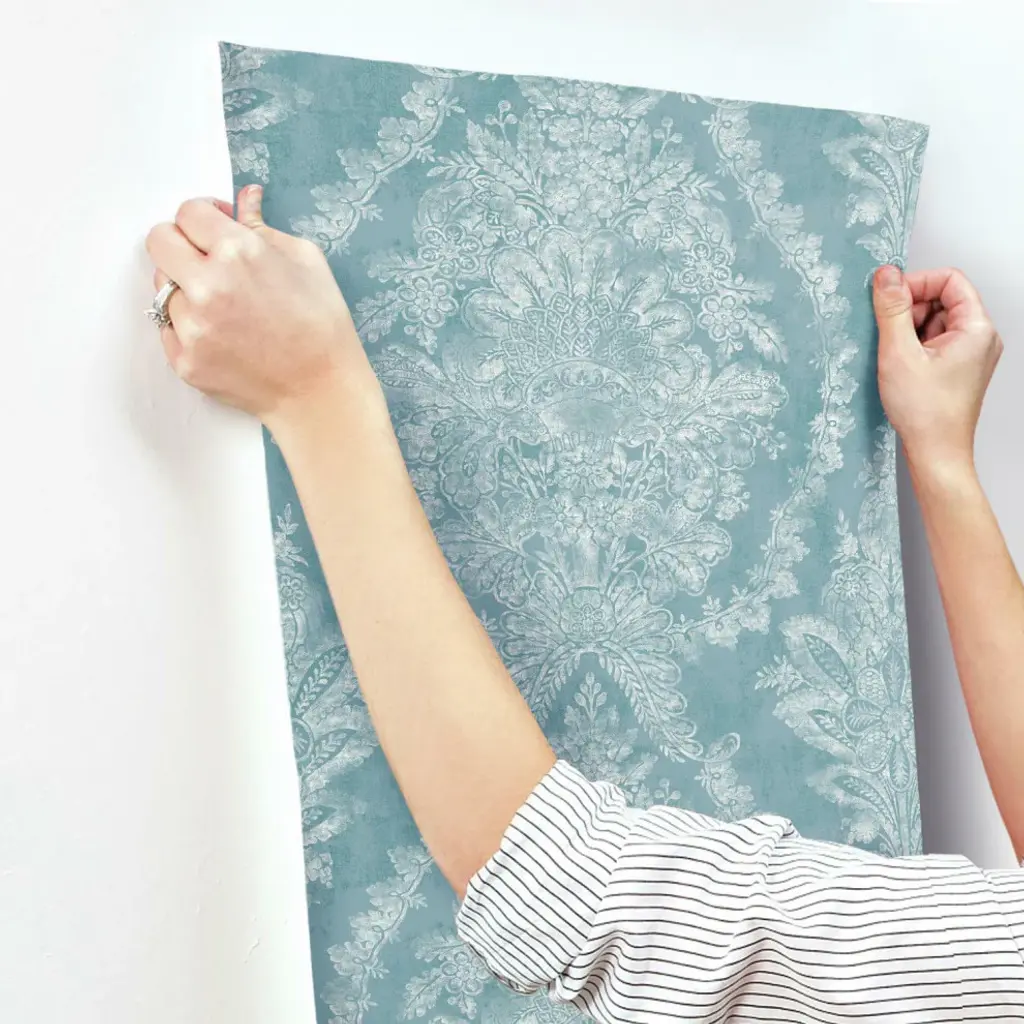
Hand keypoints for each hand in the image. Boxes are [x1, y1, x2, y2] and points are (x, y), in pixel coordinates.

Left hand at [145, 186, 378, 430]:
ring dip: (185, 288)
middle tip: (205, 260)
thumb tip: (245, 197)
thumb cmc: (323, 324)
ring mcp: (192, 326)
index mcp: (238, 252)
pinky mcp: (185, 360)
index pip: (188, 212)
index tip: (216, 229)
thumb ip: (263, 227)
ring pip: (162, 287)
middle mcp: (207, 286)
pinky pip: (168, 328)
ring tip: (222, 306)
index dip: (204, 217)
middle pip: (159, 241)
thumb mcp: (307, 261)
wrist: (321, 391)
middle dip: (180, 243)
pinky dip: (188, 326)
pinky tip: (223, 335)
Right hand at [873, 265, 1002, 475]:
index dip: (917, 283)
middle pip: (943, 299)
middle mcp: (980, 338)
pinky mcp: (958, 369)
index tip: (889, 298)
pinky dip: (913, 346)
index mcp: (976, 329)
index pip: (950, 280)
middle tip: (888, 331)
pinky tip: (900, 365)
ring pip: (936, 321)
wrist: (936, 453)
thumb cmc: (925, 412)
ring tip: (895, 355)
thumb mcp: (899, 353)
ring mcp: (970, 354)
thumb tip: (886, 275)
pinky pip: (934, 342)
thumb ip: (892, 309)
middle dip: (910, 308)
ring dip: (909, 329)